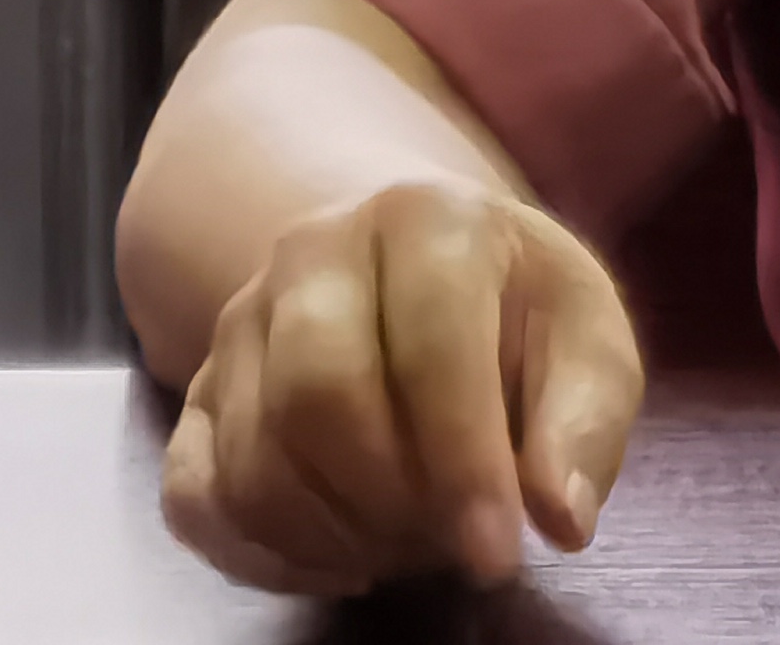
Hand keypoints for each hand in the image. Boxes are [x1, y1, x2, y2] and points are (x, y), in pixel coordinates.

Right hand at [159, 177, 643, 596]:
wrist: (419, 268)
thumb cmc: (517, 311)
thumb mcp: (586, 340)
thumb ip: (583, 421)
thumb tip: (561, 518)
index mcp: (426, 217)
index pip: (429, 348)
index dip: (463, 465)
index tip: (498, 553)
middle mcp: (313, 251)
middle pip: (317, 398)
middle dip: (388, 501)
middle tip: (446, 546)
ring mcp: (239, 320)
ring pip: (251, 459)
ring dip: (332, 536)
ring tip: (406, 546)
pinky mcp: (194, 391)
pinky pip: (192, 497)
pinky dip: (260, 555)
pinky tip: (337, 562)